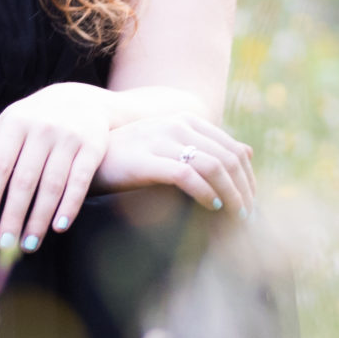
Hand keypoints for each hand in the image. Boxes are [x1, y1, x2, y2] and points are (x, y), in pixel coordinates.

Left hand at [0, 82, 112, 252]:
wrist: (82, 100)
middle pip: (24, 180)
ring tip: (29, 244)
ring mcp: (69, 137)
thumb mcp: (11, 123)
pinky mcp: (93, 147)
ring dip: (39, 219)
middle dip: (13, 216)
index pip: (0, 165)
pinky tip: (59, 228)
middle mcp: (42, 128)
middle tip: (5, 246)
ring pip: (51, 186)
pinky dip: (69, 206)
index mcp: (16, 122)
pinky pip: (79, 182)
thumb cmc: (36, 118)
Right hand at [93, 111, 255, 218]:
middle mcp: (177, 125)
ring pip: (213, 167)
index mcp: (186, 120)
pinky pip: (187, 176)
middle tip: (248, 217)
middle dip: (244, 190)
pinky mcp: (146, 159)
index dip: (248, 178)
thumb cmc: (133, 156)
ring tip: (236, 216)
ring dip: (231, 195)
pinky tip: (212, 207)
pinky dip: (206, 194)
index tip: (251, 203)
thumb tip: (248, 152)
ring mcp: (161, 140)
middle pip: (227, 158)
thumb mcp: (172, 145)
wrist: (88, 157)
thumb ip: (207, 146)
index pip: (233, 148)